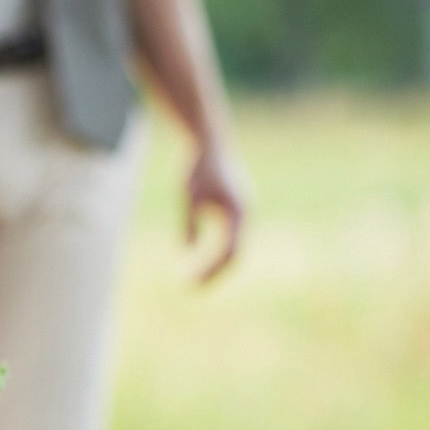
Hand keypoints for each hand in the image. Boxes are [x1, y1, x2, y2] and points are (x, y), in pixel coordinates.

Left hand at [185, 142, 247, 283]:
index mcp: (237, 213)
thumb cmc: (197, 167)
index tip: (191, 282)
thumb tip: (186, 250)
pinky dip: (215, 252)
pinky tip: (198, 260)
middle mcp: (243, 215)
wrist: (208, 142)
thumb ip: (189, 223)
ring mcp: (240, 212)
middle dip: (213, 273)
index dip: (210, 270)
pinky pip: (228, 238)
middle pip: (233, 254)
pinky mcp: (232, 210)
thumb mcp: (188, 196)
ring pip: (232, 248)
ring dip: (214, 265)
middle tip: (191, 287)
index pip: (228, 252)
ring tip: (193, 278)